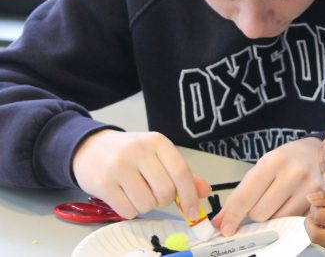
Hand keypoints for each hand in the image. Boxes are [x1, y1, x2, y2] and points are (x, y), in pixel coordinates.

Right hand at [72, 129, 209, 220]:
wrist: (90, 147)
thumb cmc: (129, 152)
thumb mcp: (157, 155)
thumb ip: (181, 173)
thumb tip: (204, 191)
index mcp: (157, 142)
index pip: (180, 172)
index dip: (190, 195)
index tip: (194, 211)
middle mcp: (138, 150)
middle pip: (165, 191)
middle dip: (164, 200)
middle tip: (156, 194)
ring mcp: (118, 166)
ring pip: (147, 204)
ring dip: (146, 206)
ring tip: (138, 193)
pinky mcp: (103, 183)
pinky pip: (127, 210)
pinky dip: (130, 210)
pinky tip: (124, 197)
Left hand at [211, 136, 323, 235]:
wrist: (318, 153)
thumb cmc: (287, 159)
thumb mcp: (262, 167)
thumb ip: (241, 193)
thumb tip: (222, 220)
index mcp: (273, 161)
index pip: (247, 195)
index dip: (233, 215)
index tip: (225, 227)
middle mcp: (293, 173)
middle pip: (260, 213)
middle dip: (254, 212)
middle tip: (262, 199)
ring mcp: (309, 189)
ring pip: (276, 220)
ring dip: (271, 216)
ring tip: (279, 199)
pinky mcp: (319, 202)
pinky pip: (293, 222)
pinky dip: (286, 217)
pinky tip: (290, 203)